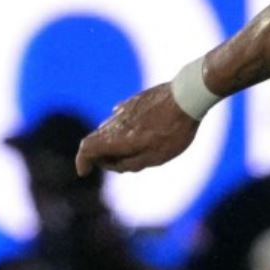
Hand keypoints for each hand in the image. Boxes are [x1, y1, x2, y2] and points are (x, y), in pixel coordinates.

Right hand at [75, 84, 200, 176]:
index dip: (81, 161)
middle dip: (103, 157)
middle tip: (123, 166)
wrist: (187, 97)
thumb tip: (111, 164)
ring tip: (139, 151)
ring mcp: (124, 109)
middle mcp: (115, 121)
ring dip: (114, 144)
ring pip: (109, 130)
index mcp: (117, 137)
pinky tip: (141, 133)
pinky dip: (123, 131)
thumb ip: (129, 163)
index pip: (86, 148)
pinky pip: (121, 119)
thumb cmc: (174, 132)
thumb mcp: (155, 158)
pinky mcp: (134, 101)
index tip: (85, 172)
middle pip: (96, 141)